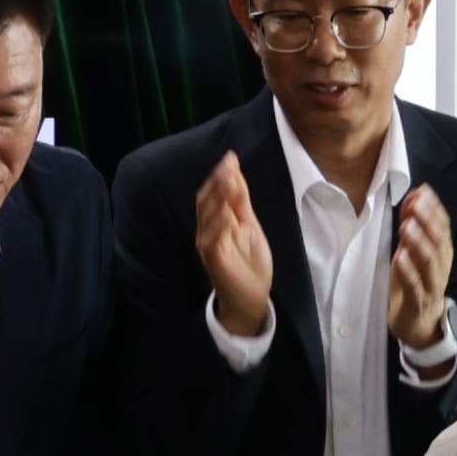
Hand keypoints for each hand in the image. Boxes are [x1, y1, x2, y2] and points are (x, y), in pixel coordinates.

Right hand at [196, 152, 275, 344]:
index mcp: (217, 222)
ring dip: (217, 197)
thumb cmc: (249, 263)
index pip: (214, 193)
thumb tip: (235, 173)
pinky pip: (210, 239)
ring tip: (227, 179)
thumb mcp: (249, 226)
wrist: (250, 298)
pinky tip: (226, 212)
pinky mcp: (213, 260)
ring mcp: (208, 245)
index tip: (230, 157)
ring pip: (206, 216)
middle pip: (206, 201)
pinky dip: (218, 224)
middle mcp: (208, 231)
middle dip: (217, 181)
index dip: (220, 175)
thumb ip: (241, 203)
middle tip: (227, 165)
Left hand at [385, 182, 456, 350]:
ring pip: (430, 263)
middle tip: (416, 205)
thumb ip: (412, 224)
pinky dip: (409, 272)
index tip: (423, 192)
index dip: (434, 210)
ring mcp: (432, 286)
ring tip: (408, 226)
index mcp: (442, 253)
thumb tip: (413, 195)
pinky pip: (415, 287)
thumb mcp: (410, 251)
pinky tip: (400, 258)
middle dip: (428, 222)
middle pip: (439, 242)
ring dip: (419, 243)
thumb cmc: (415, 283)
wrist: (419, 326)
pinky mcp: (419, 303)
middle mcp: (441, 267)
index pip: (443, 228)